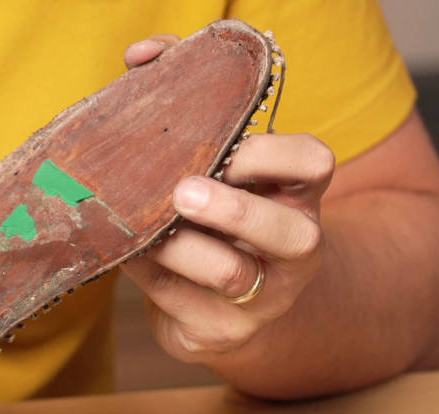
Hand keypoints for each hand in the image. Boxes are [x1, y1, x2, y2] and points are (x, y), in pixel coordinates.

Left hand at [119, 37, 332, 361]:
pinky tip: (124, 253)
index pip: (314, 164)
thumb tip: (140, 56)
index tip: (230, 148)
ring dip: (179, 248)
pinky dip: (146, 275)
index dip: (276, 154)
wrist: (228, 307)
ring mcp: (265, 297)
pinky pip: (180, 303)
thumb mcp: (217, 164)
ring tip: (144, 230)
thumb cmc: (214, 215)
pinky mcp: (223, 332)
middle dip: (235, 212)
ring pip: (231, 275)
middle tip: (183, 192)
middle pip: (292, 234)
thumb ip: (189, 102)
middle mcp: (294, 247)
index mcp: (296, 194)